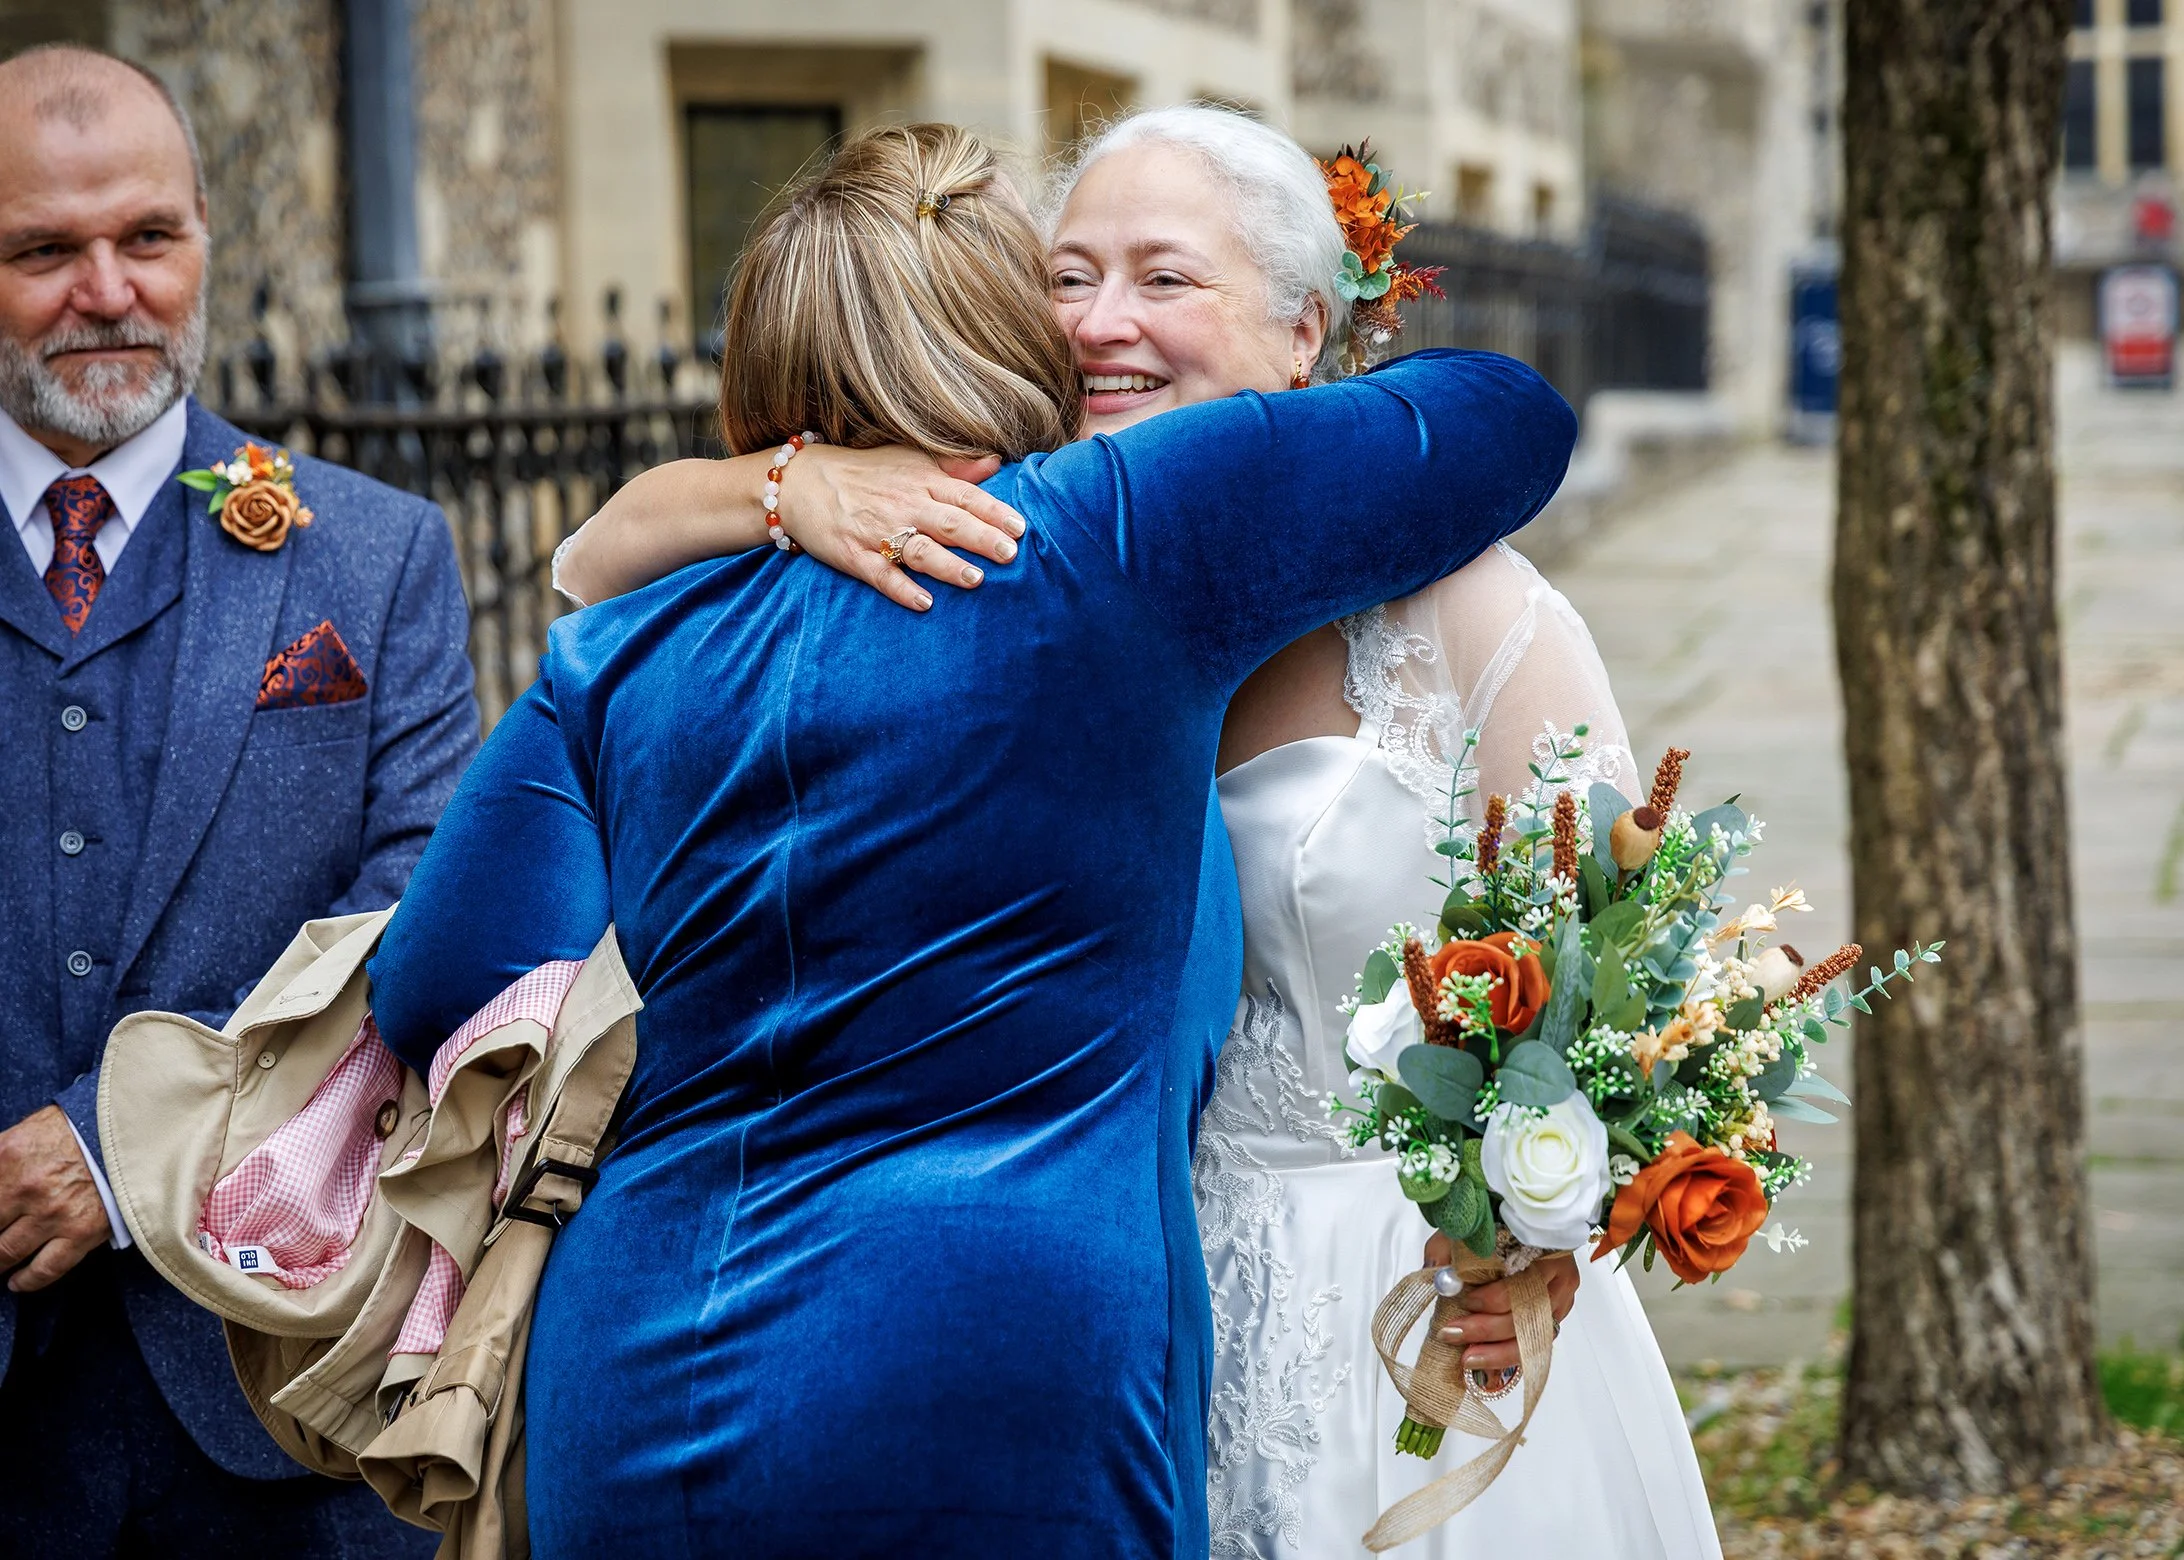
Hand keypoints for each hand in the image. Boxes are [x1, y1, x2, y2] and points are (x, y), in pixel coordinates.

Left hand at [0, 1106, 110, 1291]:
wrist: (133, 1130)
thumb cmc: (79, 1128)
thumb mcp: (26, 1131)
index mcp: (7, 1157)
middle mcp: (27, 1187)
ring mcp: (54, 1213)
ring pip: (7, 1252)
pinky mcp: (82, 1231)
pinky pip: (46, 1268)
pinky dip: (26, 1280)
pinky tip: (16, 1282)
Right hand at [780, 446, 1027, 610]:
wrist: (802, 482)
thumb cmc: (866, 473)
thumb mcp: (909, 460)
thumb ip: (953, 467)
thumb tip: (995, 463)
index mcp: (921, 482)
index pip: (964, 497)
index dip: (994, 511)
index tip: (1020, 528)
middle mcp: (904, 506)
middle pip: (948, 523)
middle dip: (980, 538)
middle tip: (1010, 555)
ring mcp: (877, 532)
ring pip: (918, 550)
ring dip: (947, 566)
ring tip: (975, 580)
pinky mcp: (854, 555)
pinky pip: (880, 575)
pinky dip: (902, 589)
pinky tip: (924, 603)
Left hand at [1423, 1234, 1579, 1374]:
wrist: (1520, 1231)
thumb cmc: (1496, 1229)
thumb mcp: (1468, 1230)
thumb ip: (1448, 1249)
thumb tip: (1432, 1275)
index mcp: (1546, 1253)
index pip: (1524, 1283)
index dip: (1493, 1298)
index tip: (1464, 1301)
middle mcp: (1559, 1280)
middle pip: (1527, 1315)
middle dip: (1486, 1330)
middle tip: (1451, 1333)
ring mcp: (1561, 1303)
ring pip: (1534, 1338)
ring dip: (1498, 1352)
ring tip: (1467, 1359)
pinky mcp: (1555, 1319)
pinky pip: (1535, 1346)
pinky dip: (1508, 1356)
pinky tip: (1485, 1363)